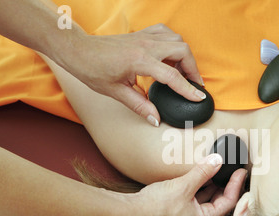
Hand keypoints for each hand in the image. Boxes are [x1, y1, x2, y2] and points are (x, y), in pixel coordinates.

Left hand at [62, 24, 205, 125]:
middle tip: (194, 85)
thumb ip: (140, 105)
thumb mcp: (116, 92)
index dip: (188, 89)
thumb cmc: (93, 70)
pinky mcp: (142, 34)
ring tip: (183, 72)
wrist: (79, 50)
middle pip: (182, 51)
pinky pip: (167, 33)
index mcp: (139, 61)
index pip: (172, 76)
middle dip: (193, 68)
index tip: (199, 97)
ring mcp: (144, 37)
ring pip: (177, 39)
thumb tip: (156, 119)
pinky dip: (174, 43)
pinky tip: (171, 55)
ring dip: (185, 55)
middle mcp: (146, 45)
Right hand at [121, 154, 246, 215]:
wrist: (133, 212)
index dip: (236, 185)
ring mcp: (189, 215)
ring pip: (207, 198)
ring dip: (212, 184)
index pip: (229, 202)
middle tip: (231, 169)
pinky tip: (199, 174)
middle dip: (225, 184)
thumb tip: (217, 161)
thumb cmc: (156, 206)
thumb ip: (202, 172)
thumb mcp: (183, 186)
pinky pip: (196, 196)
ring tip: (216, 168)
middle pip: (220, 201)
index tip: (241, 171)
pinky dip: (200, 185)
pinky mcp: (180, 209)